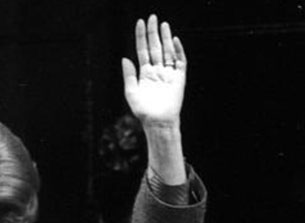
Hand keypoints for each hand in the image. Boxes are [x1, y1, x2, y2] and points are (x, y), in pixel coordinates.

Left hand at [122, 14, 186, 184]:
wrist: (157, 122)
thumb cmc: (143, 111)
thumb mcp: (131, 92)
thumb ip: (128, 75)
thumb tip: (124, 58)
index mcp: (145, 73)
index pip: (143, 50)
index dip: (141, 37)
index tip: (140, 23)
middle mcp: (157, 71)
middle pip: (155, 47)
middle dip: (153, 32)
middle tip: (152, 17)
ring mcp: (168, 73)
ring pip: (167, 51)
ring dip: (166, 37)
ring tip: (163, 24)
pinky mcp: (179, 78)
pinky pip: (180, 61)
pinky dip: (178, 51)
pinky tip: (174, 40)